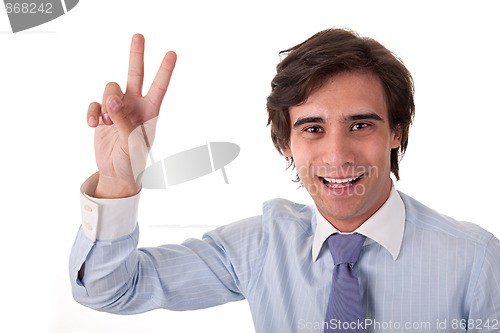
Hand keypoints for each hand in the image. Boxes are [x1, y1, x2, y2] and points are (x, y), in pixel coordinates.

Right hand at [86, 34, 176, 197]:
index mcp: (150, 112)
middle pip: (135, 75)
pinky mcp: (101, 115)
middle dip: (136, 55)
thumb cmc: (133, 161)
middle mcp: (135, 106)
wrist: (116, 173)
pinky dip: (91, 113)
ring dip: (106, 102)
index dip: (165, 70)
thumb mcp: (133, 143)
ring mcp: (117, 109)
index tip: (172, 53)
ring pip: (110, 88)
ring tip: (107, 121)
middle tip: (139, 36)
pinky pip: (93, 104)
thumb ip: (124, 120)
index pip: (159, 87)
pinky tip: (93, 125)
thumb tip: (113, 100)